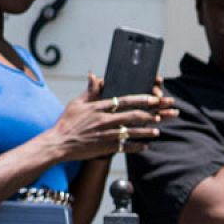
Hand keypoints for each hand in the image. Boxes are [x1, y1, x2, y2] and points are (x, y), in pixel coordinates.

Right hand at [48, 73, 169, 159]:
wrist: (58, 143)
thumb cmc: (67, 122)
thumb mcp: (76, 103)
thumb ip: (90, 91)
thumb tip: (95, 76)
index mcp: (99, 107)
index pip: (125, 101)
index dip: (142, 99)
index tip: (156, 98)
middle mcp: (104, 120)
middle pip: (133, 115)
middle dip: (152, 113)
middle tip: (166, 112)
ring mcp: (105, 134)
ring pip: (131, 131)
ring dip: (147, 131)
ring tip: (158, 130)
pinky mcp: (105, 147)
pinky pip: (124, 147)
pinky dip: (136, 146)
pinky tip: (146, 146)